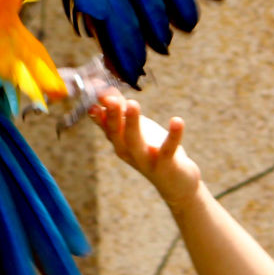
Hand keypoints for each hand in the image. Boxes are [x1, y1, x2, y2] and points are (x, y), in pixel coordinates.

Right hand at [91, 90, 202, 208]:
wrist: (175, 184)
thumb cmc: (152, 151)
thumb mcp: (136, 129)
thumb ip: (122, 111)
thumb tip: (106, 91)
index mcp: (119, 143)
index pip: (105, 126)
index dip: (99, 112)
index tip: (97, 94)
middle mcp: (129, 153)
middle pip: (117, 134)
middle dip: (113, 116)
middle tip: (111, 98)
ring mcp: (146, 160)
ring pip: (135, 142)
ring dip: (132, 123)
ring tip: (132, 103)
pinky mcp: (166, 165)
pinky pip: (168, 149)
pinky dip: (173, 135)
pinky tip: (177, 120)